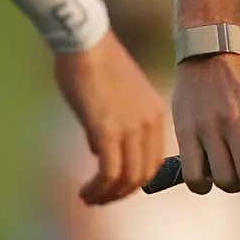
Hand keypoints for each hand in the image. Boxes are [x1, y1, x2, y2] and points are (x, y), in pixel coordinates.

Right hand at [53, 32, 169, 204]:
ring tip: (89, 198)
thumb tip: (98, 151)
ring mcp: (131, 128)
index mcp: (155, 113)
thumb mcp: (114, 98)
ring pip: (128, 179)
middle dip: (120, 192)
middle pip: (143, 175)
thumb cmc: (93, 62)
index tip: (113, 185)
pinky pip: (109, 174)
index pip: (153, 160)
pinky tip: (84, 192)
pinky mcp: (108, 131)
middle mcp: (149, 123)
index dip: (134, 178)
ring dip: (108, 195)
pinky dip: (98, 189)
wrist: (85, 40)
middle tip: (99, 197)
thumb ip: (112, 125)